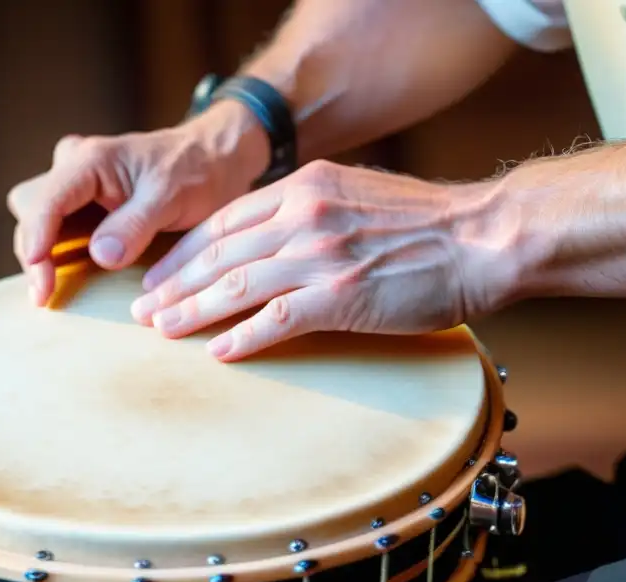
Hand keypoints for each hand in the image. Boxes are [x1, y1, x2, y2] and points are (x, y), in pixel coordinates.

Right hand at [7, 101, 269, 305]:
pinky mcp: (82, 203)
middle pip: (30, 209)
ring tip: (48, 292)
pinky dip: (54, 253)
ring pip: (36, 218)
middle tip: (44, 295)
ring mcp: (75, 184)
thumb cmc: (196, 172)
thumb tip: (100, 256)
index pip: (48, 200)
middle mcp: (74, 167)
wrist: (213, 161)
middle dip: (33, 251)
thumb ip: (136, 224)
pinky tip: (59, 280)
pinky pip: (55, 227)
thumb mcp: (172, 197)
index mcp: (91, 160)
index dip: (37, 239)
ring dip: (40, 254)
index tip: (41, 278)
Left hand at [130, 160, 514, 360]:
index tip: (159, 273)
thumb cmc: (428, 222)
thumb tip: (275, 233)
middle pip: (218, 253)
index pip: (224, 221)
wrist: (484, 237)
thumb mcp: (358, 193)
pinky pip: (276, 320)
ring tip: (162, 330)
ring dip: (192, 310)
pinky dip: (242, 337)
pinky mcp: (342, 296)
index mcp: (304, 187)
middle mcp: (304, 215)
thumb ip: (312, 208)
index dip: (184, 250)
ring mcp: (321, 255)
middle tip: (142, 310)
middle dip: (173, 283)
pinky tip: (217, 351)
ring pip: (236, 285)